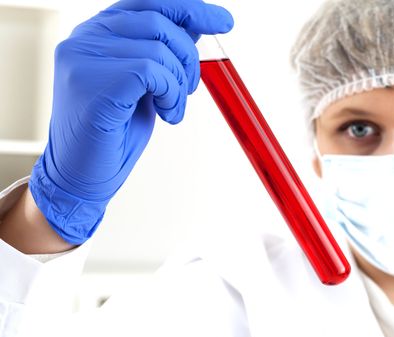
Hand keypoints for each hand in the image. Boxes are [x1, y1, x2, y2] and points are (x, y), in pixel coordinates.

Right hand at [29, 0, 233, 244]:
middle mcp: (85, 38)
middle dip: (189, 56)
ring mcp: (82, 58)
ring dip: (179, 84)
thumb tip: (194, 27)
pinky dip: (170, 94)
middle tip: (190, 88)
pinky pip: (151, 72)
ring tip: (173, 108)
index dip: (190, 9)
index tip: (224, 21)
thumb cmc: (115, 133)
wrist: (85, 175)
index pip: (149, 3)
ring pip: (158, 49)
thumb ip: (163, 53)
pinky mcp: (89, 83)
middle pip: (157, 21)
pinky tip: (167, 115)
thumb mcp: (147, 84)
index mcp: (98, 33)